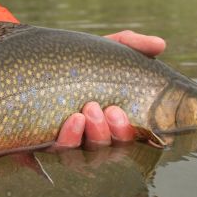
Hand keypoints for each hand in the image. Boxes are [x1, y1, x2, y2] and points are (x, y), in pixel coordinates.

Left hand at [53, 30, 165, 149]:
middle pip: (115, 147)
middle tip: (112, 109)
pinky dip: (70, 137)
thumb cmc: (79, 59)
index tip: (134, 115)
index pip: (136, 136)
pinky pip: (62, 150)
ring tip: (90, 109)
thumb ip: (134, 45)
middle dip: (117, 131)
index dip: (141, 135)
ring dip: (97, 133)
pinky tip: (73, 119)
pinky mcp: (49, 142)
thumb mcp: (107, 48)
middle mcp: (98, 133)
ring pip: (92, 151)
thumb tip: (160, 44)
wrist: (36, 58)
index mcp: (117, 118)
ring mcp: (75, 140)